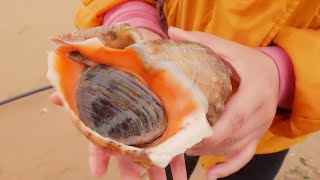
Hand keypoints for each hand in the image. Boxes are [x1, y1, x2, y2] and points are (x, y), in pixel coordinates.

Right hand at [50, 92, 186, 179]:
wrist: (154, 74)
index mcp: (117, 125)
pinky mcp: (171, 131)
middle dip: (130, 171)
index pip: (103, 142)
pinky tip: (180, 177)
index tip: (98, 172)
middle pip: (129, 155)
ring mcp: (153, 133)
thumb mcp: (103, 83)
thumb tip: (54, 96)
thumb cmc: (126, 84)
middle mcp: (133, 132)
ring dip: (156, 174)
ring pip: (152, 156)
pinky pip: (175, 149)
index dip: (99, 157)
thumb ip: (80, 91)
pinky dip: (178, 165)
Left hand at [168, 27, 278, 178]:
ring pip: (233, 149)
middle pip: (230, 138)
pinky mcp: (256, 136)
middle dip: (203, 142)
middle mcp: (260, 115)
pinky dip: (229, 167)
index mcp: (255, 94)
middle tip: (177, 140)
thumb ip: (203, 42)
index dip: (211, 132)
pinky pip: (245, 157)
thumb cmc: (252, 61)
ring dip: (209, 152)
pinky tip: (211, 175)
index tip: (187, 134)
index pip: (234, 120)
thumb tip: (172, 32)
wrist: (276, 73)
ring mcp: (259, 128)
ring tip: (185, 149)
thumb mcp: (230, 49)